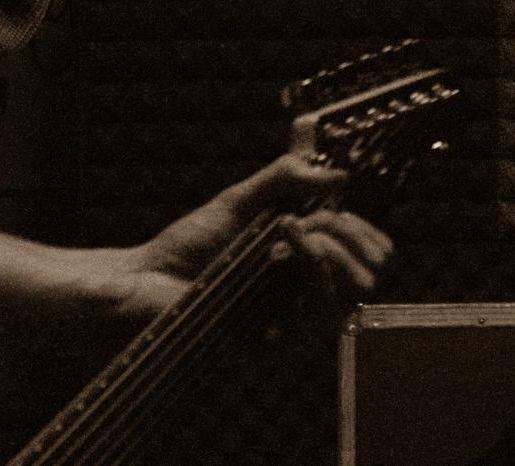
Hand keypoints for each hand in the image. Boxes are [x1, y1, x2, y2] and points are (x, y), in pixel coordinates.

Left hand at [101, 153, 393, 334]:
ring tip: (287, 228)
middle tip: (310, 218)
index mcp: (303, 264)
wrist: (144, 280)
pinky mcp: (277, 339)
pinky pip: (319, 307)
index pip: (366, 255)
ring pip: (352, 288)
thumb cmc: (187, 246)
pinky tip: (277, 248)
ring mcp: (292, 319)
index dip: (361, 228)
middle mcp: (304, 295)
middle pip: (370, 272)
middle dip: (349, 233)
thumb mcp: (239, 200)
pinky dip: (307, 264)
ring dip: (328, 246)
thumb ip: (284, 178)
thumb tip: (340, 175)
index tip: (331, 204)